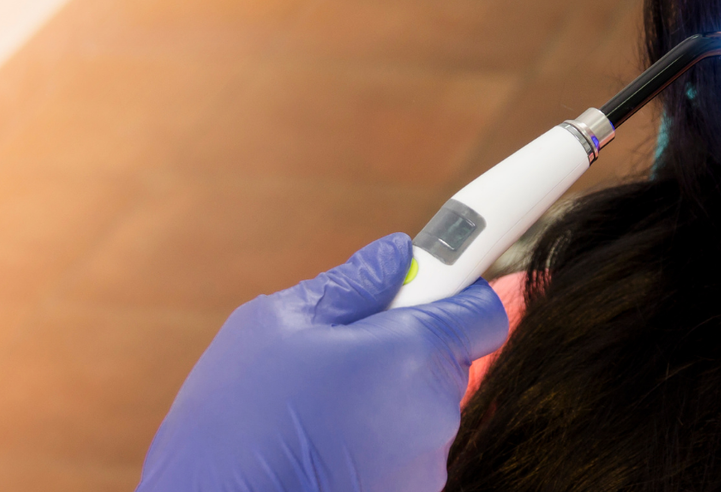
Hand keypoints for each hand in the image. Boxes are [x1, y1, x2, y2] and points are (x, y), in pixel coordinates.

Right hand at [137, 232, 508, 491]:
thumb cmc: (237, 423)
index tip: (427, 286)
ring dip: (384, 402)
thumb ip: (351, 283)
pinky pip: (403, 452)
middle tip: (337, 358)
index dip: (456, 292)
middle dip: (402, 349)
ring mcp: (426, 465)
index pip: (483, 310)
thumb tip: (397, 255)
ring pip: (420, 410)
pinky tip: (323, 450)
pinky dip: (374, 445)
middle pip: (445, 361)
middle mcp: (436, 412)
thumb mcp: (275, 325)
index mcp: (414, 352)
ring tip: (318, 413)